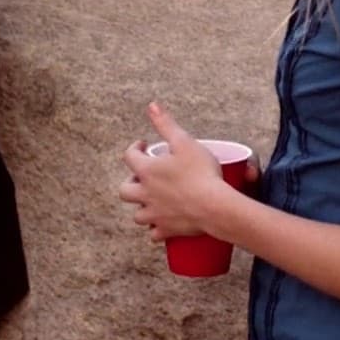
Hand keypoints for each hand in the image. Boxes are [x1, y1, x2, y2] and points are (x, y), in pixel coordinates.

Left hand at [117, 102, 241, 241]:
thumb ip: (166, 124)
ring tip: (152, 200)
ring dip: (141, 207)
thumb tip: (152, 106)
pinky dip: (156, 228)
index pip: (129, 156)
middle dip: (131, 182)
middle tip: (144, 177)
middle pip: (124, 190)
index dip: (134, 148)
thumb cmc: (201, 173)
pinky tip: (162, 223)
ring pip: (137, 214)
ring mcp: (154, 214)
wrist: (215, 206)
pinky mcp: (166, 230)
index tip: (144, 145)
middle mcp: (145, 194)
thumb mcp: (184, 141)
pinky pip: (154, 233)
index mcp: (147, 171)